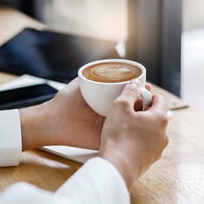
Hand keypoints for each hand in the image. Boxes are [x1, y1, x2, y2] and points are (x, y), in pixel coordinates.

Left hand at [19, 78, 150, 150]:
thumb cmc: (65, 101)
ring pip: (129, 122)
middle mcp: (108, 114)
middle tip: (151, 94)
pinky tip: (142, 124)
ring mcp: (108, 127)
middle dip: (143, 101)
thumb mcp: (81, 82)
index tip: (146, 84)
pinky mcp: (105, 138)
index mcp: (105, 102)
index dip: (137, 91)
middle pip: (131, 109)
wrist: (53, 119)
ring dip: (142, 116)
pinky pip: (121, 136)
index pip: (126, 96)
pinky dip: (133, 132)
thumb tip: (104, 65)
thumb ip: (91, 74)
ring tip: (150, 107)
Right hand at [99, 80, 167, 191]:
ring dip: (138, 126)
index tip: (133, 98)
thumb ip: (129, 92)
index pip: (159, 99)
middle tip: (124, 112)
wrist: (117, 167)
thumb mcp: (120, 106)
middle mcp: (163, 134)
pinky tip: (122, 141)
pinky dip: (136, 140)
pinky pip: (144, 144)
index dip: (145, 95)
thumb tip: (135, 83)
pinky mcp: (148, 159)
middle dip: (140, 110)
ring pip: (149, 130)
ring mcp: (157, 149)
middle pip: (154, 115)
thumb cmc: (119, 136)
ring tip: (121, 127)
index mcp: (160, 119)